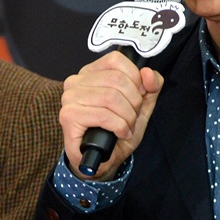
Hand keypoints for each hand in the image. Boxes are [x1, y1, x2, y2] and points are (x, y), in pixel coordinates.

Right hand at [59, 51, 162, 180]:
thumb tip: (148, 73)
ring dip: (127, 117)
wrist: (102, 160)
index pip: (116, 60)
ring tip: (126, 127)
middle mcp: (76, 81)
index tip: (139, 95)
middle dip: (133, 102)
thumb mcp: (141, 105)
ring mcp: (70, 98)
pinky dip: (119, 126)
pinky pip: (103, 115)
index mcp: (92, 72)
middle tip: (132, 117)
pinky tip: (120, 133)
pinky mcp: (68, 116)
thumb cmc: (118, 130)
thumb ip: (151, 86)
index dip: (135, 78)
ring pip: (111, 97)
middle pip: (117, 80)